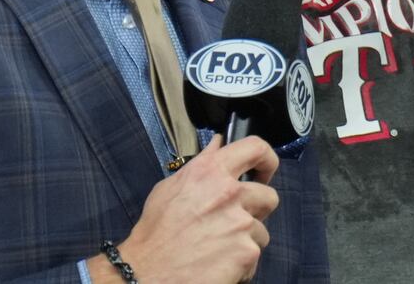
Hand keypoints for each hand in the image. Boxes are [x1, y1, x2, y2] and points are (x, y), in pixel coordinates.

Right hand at [116, 134, 278, 283]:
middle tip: (235, 223)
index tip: (264, 172)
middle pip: (268, 196)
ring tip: (218, 248)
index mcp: (210, 172)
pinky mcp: (246, 251)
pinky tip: (218, 265)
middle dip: (256, 211)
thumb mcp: (169, 189)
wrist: (144, 274)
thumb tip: (218, 144)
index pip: (256, 148)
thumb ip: (200, 164)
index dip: (267, 159)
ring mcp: (240, 223)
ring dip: (245, 240)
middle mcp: (229, 193)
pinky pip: (254, 255)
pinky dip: (241, 264)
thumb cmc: (154, 234)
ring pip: (261, 230)